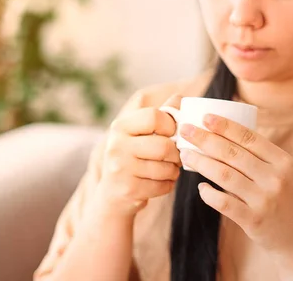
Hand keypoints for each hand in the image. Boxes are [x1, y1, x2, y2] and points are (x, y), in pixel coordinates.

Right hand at [95, 95, 182, 218]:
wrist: (113, 194)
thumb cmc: (133, 158)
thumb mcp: (140, 133)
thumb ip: (161, 114)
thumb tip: (180, 97)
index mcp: (120, 126)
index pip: (154, 116)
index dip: (171, 125)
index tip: (171, 133)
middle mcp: (117, 145)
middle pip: (164, 145)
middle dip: (176, 153)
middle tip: (175, 156)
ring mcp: (121, 168)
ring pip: (166, 168)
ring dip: (173, 171)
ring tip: (168, 169)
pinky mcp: (128, 189)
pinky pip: (163, 185)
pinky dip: (168, 185)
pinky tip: (160, 182)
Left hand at [178, 114, 292, 255]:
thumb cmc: (286, 201)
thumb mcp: (283, 175)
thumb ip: (260, 158)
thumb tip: (223, 136)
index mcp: (283, 161)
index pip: (249, 137)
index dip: (225, 126)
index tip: (205, 118)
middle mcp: (275, 178)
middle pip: (233, 153)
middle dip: (205, 139)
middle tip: (186, 131)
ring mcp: (265, 200)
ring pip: (224, 175)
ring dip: (201, 162)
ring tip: (186, 155)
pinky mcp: (254, 221)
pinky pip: (224, 202)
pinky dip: (209, 193)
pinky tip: (201, 187)